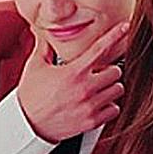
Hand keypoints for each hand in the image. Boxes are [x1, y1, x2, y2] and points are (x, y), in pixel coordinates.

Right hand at [17, 22, 128, 142]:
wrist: (26, 126)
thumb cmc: (31, 97)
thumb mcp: (35, 67)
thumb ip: (44, 47)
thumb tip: (41, 31)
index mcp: (73, 72)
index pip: (100, 48)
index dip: (115, 35)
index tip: (125, 27)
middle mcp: (85, 88)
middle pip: (116, 71)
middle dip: (109, 70)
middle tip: (99, 73)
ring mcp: (90, 106)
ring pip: (118, 90)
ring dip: (111, 87)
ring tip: (98, 88)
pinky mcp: (92, 122)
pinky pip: (114, 109)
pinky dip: (110, 106)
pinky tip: (98, 103)